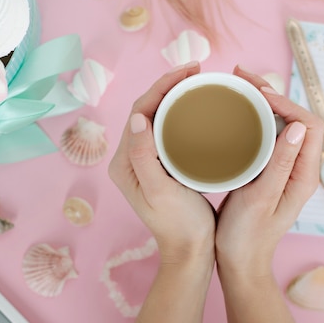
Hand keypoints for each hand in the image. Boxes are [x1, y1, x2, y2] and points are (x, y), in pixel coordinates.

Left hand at [108, 61, 215, 264]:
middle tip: (196, 70)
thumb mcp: (161, 191)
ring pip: (158, 118)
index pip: (140, 111)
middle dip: (169, 86)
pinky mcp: (162, 167)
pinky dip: (182, 115)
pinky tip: (198, 109)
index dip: (162, 86)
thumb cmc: (179, 225)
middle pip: (147, 110)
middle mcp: (131, 159)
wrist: (191, 252)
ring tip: (197, 83)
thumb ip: (145, 156)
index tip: (189, 71)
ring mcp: (146, 162)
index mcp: (125, 162)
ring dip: (175, 97)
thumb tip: (138, 117)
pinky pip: (168, 131)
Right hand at [215, 65, 323, 277]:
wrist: (239, 261)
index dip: (287, 103)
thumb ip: (281, 163)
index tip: (258, 95)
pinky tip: (233, 113)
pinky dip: (251, 118)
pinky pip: (265, 136)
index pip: (310, 124)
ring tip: (235, 86)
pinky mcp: (267, 170)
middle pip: (296, 119)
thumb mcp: (262, 198)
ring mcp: (283, 168)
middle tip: (241, 77)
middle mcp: (299, 167)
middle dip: (271, 93)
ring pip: (280, 124)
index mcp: (305, 174)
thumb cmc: (248, 236)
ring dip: (260, 102)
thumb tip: (299, 125)